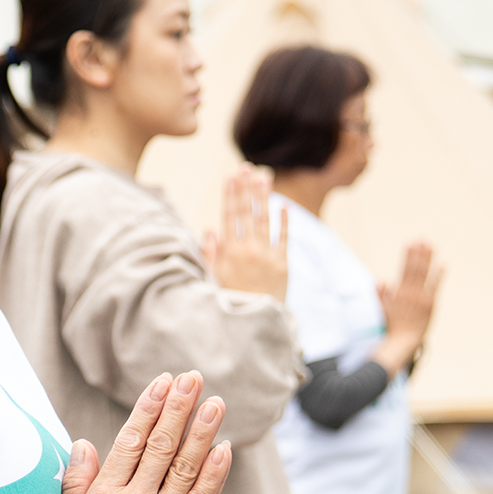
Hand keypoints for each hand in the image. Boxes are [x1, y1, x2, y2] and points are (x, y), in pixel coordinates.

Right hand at [55, 371, 232, 493]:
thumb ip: (76, 482)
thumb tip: (84, 443)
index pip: (131, 440)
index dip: (149, 408)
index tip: (164, 381)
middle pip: (161, 446)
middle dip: (179, 408)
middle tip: (194, 377)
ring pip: (184, 467)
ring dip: (202, 431)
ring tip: (216, 402)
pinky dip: (214, 473)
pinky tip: (224, 448)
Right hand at [202, 164, 287, 299]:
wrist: (255, 325)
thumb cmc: (230, 301)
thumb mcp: (212, 280)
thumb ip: (210, 255)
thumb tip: (208, 230)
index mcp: (230, 253)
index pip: (230, 217)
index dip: (230, 195)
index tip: (231, 176)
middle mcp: (249, 251)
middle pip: (247, 213)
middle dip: (246, 188)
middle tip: (247, 168)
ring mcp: (268, 257)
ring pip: (265, 220)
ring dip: (264, 197)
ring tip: (264, 177)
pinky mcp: (283, 265)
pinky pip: (284, 239)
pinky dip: (284, 222)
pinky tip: (284, 206)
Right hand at [373, 241, 441, 373]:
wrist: (403, 341)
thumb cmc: (392, 326)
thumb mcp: (383, 309)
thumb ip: (381, 294)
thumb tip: (381, 281)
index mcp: (399, 292)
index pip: (405, 268)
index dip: (408, 255)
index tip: (411, 243)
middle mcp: (411, 292)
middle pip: (416, 268)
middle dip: (419, 252)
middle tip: (423, 239)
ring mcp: (422, 298)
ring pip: (425, 274)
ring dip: (428, 258)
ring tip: (431, 245)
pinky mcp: (430, 305)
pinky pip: (435, 286)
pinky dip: (439, 275)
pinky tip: (443, 264)